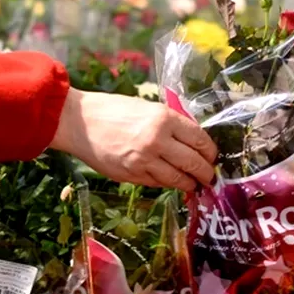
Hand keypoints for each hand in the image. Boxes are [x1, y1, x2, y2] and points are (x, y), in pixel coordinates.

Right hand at [49, 89, 216, 190]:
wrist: (80, 123)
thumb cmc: (113, 110)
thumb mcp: (147, 108)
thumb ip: (170, 124)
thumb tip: (192, 142)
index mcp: (165, 119)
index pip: (200, 140)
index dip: (210, 152)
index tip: (212, 157)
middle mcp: (157, 140)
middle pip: (194, 163)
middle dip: (206, 173)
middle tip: (210, 177)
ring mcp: (144, 161)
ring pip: (178, 179)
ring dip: (189, 184)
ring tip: (193, 184)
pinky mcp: (131, 175)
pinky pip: (158, 183)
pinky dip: (167, 183)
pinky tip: (170, 181)